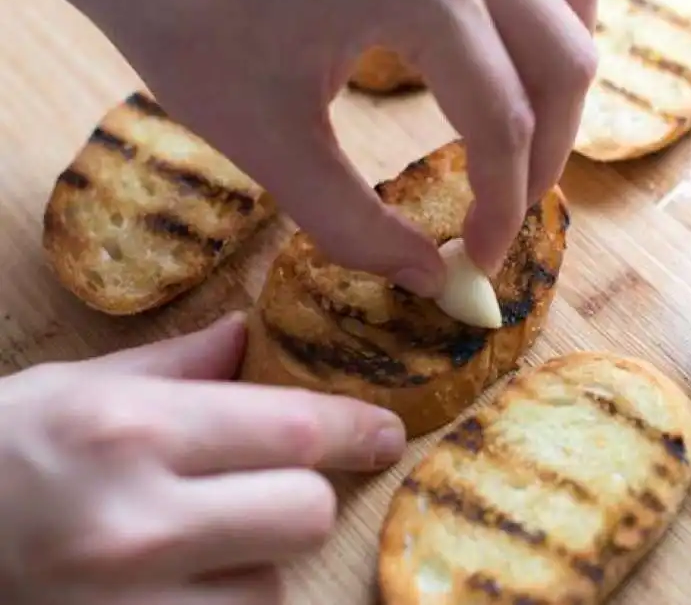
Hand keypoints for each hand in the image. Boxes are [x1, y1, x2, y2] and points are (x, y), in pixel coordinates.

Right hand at [0, 313, 405, 604]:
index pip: (291, 428)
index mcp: (133, 432)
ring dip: (257, 559)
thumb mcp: (78, 388)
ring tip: (198, 539)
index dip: (354, 428)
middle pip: (305, 513)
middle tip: (276, 482)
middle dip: (304, 493)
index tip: (387, 433)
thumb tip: (248, 336)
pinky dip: (225, 602)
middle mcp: (139, 523)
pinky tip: (181, 579)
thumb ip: (178, 365)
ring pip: (271, 585)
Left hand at [17, 0, 600, 294]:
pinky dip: (548, 13)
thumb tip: (432, 280)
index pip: (503, 123)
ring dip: (559, 78)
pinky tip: (519, 58)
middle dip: (543, 157)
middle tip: (505, 213)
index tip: (479, 258)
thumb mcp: (268, 141)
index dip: (503, 207)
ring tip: (528, 143)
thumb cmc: (186, 21)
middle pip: (561, 62)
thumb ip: (358, 226)